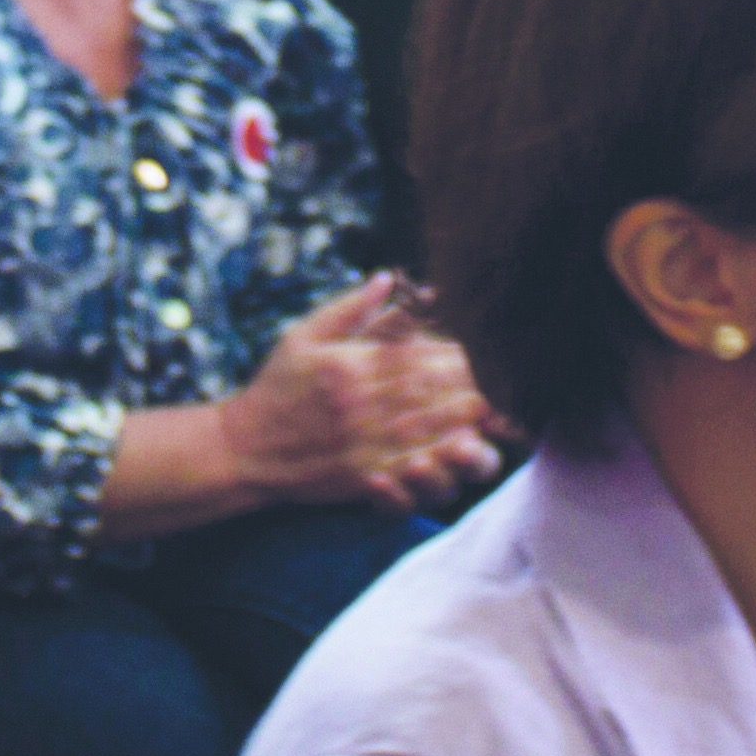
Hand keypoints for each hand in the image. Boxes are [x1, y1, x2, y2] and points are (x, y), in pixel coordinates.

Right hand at [219, 277, 498, 515]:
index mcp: (347, 365)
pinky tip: (462, 455)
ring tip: (499, 417)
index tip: (486, 351)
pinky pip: (408, 470)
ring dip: (464, 424)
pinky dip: (439, 462)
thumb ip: (348, 309)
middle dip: (470, 389)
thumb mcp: (302, 336)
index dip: (453, 357)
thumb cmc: (276, 387)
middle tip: (510, 385)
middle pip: (426, 394)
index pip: (412, 357)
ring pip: (424, 432)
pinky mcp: (362, 477)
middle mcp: (358, 404)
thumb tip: (387, 278)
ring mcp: (361, 444)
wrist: (245, 447)